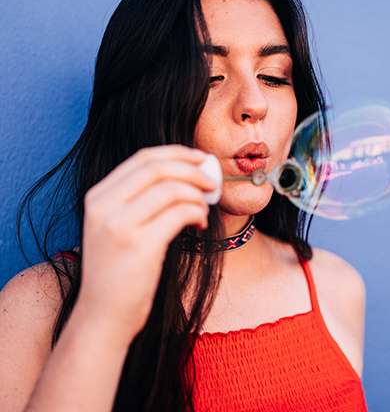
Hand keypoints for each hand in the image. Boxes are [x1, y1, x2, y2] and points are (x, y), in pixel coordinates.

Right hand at [74, 145, 217, 344]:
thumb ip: (138, 199)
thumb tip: (186, 173)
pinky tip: (199, 223)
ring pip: (172, 189)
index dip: (177, 153)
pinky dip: (197, 212)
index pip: (142, 158)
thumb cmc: (118, 271)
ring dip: (197, 195)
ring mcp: (119, 225)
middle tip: (212, 181)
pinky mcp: (139, 246)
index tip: (199, 158)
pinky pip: (180, 213)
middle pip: (158, 168)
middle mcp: (103, 206)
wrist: (103, 316)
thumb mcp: (116, 227)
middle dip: (192, 169)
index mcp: (98, 196)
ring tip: (204, 209)